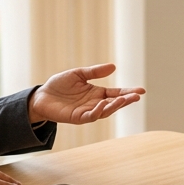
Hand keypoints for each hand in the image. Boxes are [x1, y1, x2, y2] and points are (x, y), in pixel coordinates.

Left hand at [27, 63, 144, 124]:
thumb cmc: (59, 85)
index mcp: (97, 93)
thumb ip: (94, 72)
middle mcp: (95, 103)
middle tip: (136, 96)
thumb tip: (113, 67)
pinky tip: (103, 104)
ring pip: (105, 111)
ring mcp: (88, 112)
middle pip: (114, 103)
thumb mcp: (78, 74)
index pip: (116, 93)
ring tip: (124, 99)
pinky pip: (91, 116)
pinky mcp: (78, 118)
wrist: (42, 96)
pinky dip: (98, 111)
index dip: (128, 92)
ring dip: (115, 106)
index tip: (141, 91)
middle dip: (126, 100)